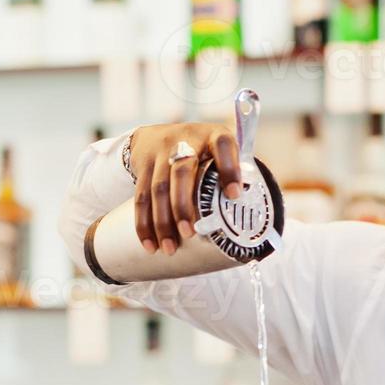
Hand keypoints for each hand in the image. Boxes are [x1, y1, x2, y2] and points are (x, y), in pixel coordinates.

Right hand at [128, 122, 243, 256]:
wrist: (155, 137)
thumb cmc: (199, 152)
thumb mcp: (218, 153)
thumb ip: (230, 175)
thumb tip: (244, 213)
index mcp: (212, 136)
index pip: (223, 146)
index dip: (229, 169)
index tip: (234, 195)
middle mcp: (185, 140)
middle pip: (181, 172)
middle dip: (182, 206)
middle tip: (189, 234)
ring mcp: (160, 153)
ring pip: (157, 189)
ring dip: (162, 222)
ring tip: (170, 248)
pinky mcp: (143, 166)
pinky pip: (141, 197)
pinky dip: (144, 224)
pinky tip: (151, 244)